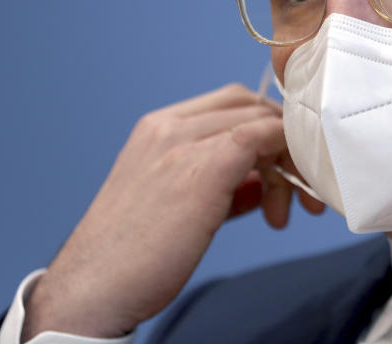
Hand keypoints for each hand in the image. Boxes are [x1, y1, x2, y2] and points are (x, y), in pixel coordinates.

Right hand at [22, 84, 323, 340]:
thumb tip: (258, 184)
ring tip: (285, 212)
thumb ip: (217, 183)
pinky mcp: (203, 168)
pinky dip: (284, 159)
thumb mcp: (176, 204)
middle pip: (250, 105)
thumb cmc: (134, 256)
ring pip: (260, 119)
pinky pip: (262, 137)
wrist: (95, 288)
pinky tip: (286, 198)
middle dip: (282, 142)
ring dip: (287, 159)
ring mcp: (183, 143)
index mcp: (156, 129)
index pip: (230, 103)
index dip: (264, 129)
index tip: (279, 169)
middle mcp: (168, 126)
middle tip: (296, 191)